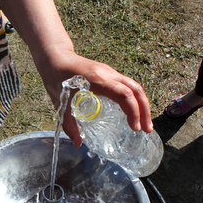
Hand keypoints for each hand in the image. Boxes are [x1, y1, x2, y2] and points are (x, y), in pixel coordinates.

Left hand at [36, 48, 152, 147]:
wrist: (55, 57)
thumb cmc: (56, 78)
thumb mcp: (61, 104)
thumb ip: (69, 125)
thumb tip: (77, 144)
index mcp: (98, 80)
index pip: (124, 94)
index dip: (133, 111)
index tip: (134, 127)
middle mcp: (108, 74)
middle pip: (135, 90)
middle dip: (144, 110)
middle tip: (147, 129)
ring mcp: (110, 72)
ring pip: (134, 86)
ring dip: (142, 104)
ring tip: (144, 123)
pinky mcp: (109, 73)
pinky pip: (127, 85)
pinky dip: (134, 98)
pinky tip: (133, 111)